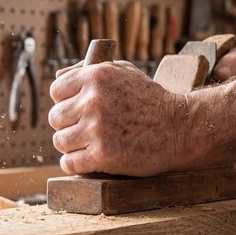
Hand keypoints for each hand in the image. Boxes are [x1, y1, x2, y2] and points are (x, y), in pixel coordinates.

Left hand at [48, 61, 186, 176]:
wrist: (180, 128)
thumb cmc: (151, 99)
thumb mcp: (124, 72)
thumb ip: (90, 70)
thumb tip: (58, 76)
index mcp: (96, 76)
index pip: (56, 91)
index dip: (66, 101)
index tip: (77, 110)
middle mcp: (93, 101)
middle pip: (55, 117)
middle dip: (68, 124)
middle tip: (85, 129)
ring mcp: (96, 129)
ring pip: (60, 141)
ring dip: (72, 145)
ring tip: (88, 144)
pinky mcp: (102, 156)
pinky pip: (69, 163)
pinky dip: (74, 164)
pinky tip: (87, 160)